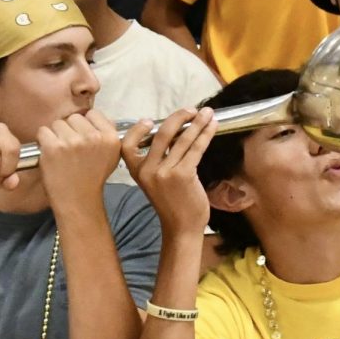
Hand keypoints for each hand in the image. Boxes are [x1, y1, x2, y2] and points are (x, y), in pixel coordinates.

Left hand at [37, 110, 120, 208]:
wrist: (77, 200)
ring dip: (56, 136)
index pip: (93, 114)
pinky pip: (43, 131)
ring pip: (57, 123)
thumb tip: (96, 117)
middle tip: (70, 149)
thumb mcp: (111, 155)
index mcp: (110, 137)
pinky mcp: (54, 147)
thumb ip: (107, 134)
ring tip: (61, 153)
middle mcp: (93, 137)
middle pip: (74, 117)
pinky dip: (43, 142)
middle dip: (70, 130)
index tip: (82, 138)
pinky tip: (50, 154)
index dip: (85, 125)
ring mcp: (73, 141)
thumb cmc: (92, 178)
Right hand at [122, 107, 215, 234]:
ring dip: (198, 123)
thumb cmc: (171, 204)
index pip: (127, 145)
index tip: (149, 120)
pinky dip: (205, 135)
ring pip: (183, 139)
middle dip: (179, 117)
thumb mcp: (154, 183)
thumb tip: (174, 134)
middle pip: (161, 134)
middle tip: (191, 110)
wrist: (181, 227)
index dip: (137, 130)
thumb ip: (157, 162)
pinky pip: (195, 148)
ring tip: (208, 114)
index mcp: (137, 172)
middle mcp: (147, 170)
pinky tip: (212, 127)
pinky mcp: (183, 174)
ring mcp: (165, 172)